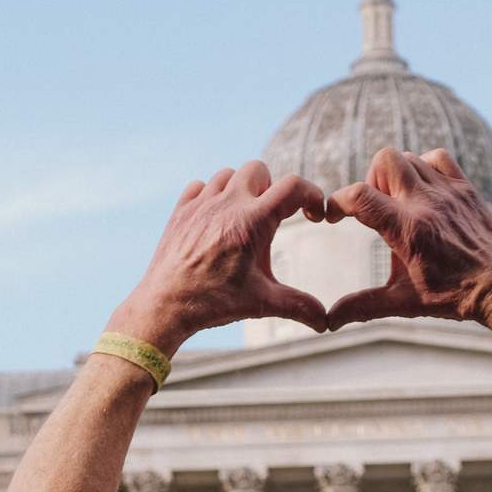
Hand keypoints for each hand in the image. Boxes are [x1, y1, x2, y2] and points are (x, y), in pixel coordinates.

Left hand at [107, 161, 328, 356]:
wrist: (165, 306)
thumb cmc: (214, 302)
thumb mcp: (261, 303)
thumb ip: (298, 306)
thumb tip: (325, 322)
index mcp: (253, 221)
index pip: (293, 187)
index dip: (311, 195)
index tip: (314, 214)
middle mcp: (228, 203)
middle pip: (259, 170)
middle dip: (272, 189)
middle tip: (272, 218)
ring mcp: (201, 204)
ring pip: (229, 174)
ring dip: (241, 189)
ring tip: (244, 218)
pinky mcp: (181, 211)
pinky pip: (200, 186)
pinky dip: (212, 196)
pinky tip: (216, 219)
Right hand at [321, 148, 491, 331]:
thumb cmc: (453, 297)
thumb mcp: (403, 303)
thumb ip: (363, 306)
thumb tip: (329, 320)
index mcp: (407, 231)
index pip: (360, 197)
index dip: (337, 201)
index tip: (333, 216)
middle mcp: (427, 204)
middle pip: (384, 160)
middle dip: (370, 180)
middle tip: (376, 208)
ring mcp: (448, 192)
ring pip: (409, 157)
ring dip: (396, 175)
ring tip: (399, 203)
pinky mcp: (465, 189)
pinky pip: (438, 158)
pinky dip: (424, 166)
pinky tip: (423, 191)